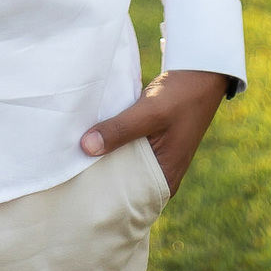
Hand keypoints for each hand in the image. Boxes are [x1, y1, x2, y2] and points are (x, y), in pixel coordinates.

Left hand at [79, 69, 228, 196]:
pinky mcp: (151, 139)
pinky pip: (127, 147)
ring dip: (105, 155)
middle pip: (123, 180)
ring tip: (75, 154)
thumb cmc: (181, 95)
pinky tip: (94, 136)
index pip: (128, 199)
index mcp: (165, 179)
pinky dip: (113, 141)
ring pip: (123, 161)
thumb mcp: (150, 112)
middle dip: (100, 174)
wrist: (201, 71)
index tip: (76, 186)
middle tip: (69, 169)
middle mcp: (161, 173)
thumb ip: (119, 130)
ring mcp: (156, 155)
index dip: (103, 193)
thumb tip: (85, 148)